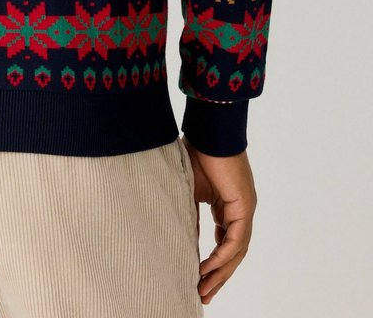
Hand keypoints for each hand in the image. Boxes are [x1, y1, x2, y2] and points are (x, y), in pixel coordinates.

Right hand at [182, 140, 256, 305]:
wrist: (208, 131)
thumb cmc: (196, 152)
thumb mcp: (189, 191)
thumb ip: (189, 215)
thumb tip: (181, 240)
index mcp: (228, 206)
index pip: (224, 242)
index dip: (212, 263)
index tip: (197, 278)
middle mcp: (240, 211)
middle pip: (232, 253)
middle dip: (217, 276)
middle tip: (203, 295)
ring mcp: (245, 209)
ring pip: (236, 251)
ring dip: (220, 272)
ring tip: (203, 289)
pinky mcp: (245, 207)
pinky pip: (235, 241)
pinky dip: (222, 257)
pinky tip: (207, 268)